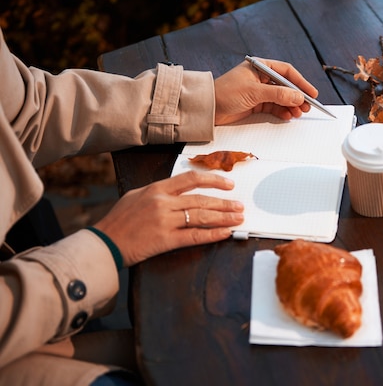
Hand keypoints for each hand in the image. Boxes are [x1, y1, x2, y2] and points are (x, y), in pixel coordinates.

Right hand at [93, 171, 243, 266]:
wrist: (104, 243)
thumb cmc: (119, 220)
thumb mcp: (136, 196)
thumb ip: (159, 192)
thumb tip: (182, 191)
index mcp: (157, 189)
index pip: (191, 179)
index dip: (213, 180)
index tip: (229, 184)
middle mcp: (163, 202)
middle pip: (201, 200)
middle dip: (225, 203)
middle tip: (240, 206)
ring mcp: (164, 221)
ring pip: (201, 217)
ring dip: (223, 218)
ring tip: (238, 219)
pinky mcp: (165, 240)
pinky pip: (194, 236)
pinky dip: (212, 234)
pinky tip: (225, 233)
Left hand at [214, 57, 318, 124]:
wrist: (208, 109)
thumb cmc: (226, 93)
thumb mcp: (254, 92)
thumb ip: (278, 94)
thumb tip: (298, 97)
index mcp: (260, 67)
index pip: (286, 72)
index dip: (300, 82)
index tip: (311, 93)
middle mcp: (260, 77)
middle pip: (285, 85)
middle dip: (297, 96)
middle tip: (307, 107)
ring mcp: (258, 91)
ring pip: (281, 97)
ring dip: (290, 105)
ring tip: (298, 113)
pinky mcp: (255, 104)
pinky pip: (274, 106)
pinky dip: (281, 111)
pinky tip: (287, 116)